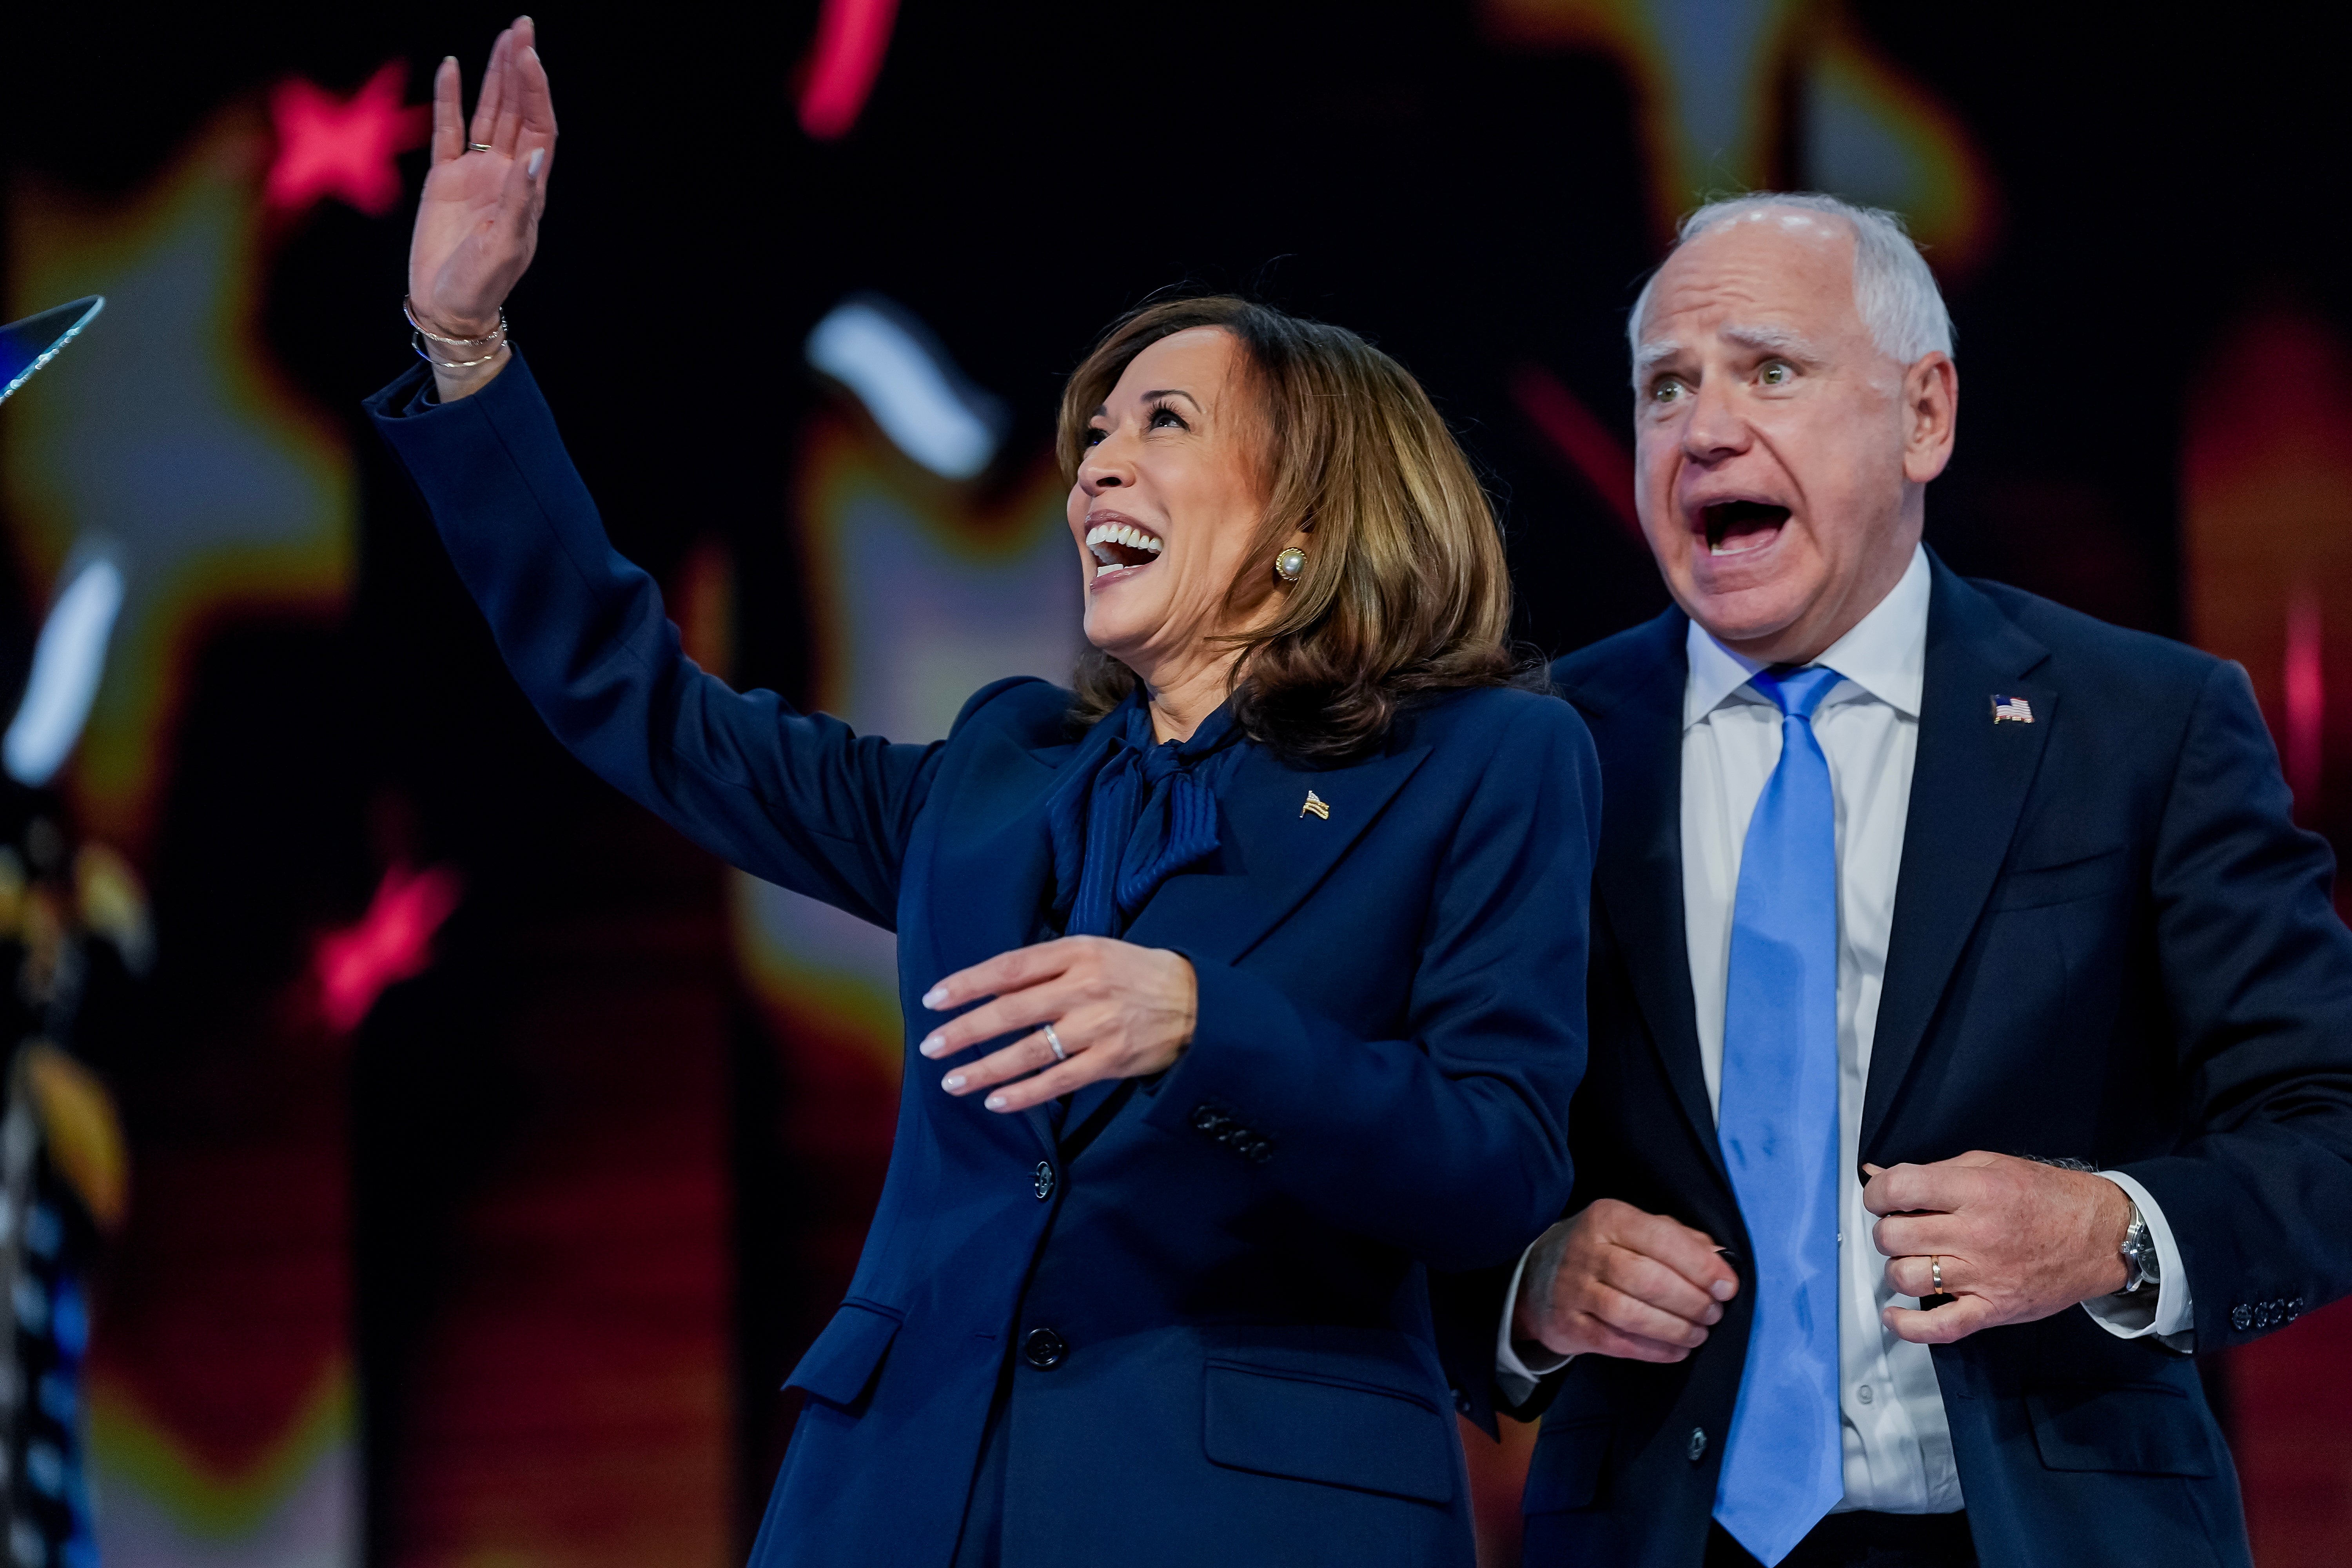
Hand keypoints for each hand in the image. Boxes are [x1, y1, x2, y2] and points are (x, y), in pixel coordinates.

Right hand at [408, 19, 557, 389]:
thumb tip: (534, 158)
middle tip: (522, 27)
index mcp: (527, 188)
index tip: (531, 56)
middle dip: (519, 70)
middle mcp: (504, 173)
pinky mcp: (443, 178)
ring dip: (493, 77)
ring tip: (502, 37)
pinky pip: (447, 130)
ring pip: (486, 112)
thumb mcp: (505, 246)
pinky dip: (449, 99)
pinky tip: (451, 68)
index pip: (538, 127)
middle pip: (516, 110)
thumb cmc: (481, 285)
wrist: (447, 306)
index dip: (535, 92)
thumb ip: (519, 202)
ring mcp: (473, 172)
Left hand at [915, 937, 1196, 1114]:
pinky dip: (1024, 1095)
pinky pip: (1058, 1081)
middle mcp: (1083, 988)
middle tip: (930, 1046)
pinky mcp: (1111, 1061)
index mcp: (1076, 953)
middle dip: (965, 1031)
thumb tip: (991, 990)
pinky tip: (995, 1102)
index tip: (934, 999)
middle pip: (1011, 1011)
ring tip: (952, 1081)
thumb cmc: (1134, 973)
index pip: (1009, 968)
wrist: (1195, 1000)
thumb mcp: (1093, 951)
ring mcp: (1097, 1026)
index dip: (968, 984)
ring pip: (1029, 1052)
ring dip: (985, 1068)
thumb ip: (1046, 968)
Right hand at [1512, 1199, 1738, 1362]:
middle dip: (1693, 1301)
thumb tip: (1719, 1258)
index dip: (1702, 1266)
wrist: (1538, 1277)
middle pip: (1650, 1280)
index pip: (1662, 1239)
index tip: (1728, 1287)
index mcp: (1608, 1218)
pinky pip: (1618, 1344)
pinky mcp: (1569, 1326)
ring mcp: (1574, 1290)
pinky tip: (1676, 1350)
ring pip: (1633, 1315)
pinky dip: (1655, 1351)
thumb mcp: (1633, 1229)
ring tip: (1698, 1333)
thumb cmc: (1602, 1251)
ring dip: (1676, 1329)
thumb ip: (1678, 1238)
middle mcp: (1587, 1250)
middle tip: (1713, 1313)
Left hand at [1866, 1151, 2132, 1344]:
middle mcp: (1976, 1234)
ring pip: (1907, 1277)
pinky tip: (1894, 1315)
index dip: (1877, 1192)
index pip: (1899, 1188)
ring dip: (1897, 1268)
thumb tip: (1876, 1173)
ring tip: (1911, 1259)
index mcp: (1975, 1191)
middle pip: (1895, 1236)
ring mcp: (1984, 1276)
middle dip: (1886, 1230)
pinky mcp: (1994, 1310)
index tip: (1880, 1196)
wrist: (2102, 1236)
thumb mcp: (1989, 1165)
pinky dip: (1907, 1326)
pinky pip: (1939, 1327)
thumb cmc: (2045, 1196)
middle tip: (1901, 1228)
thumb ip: (1932, 1171)